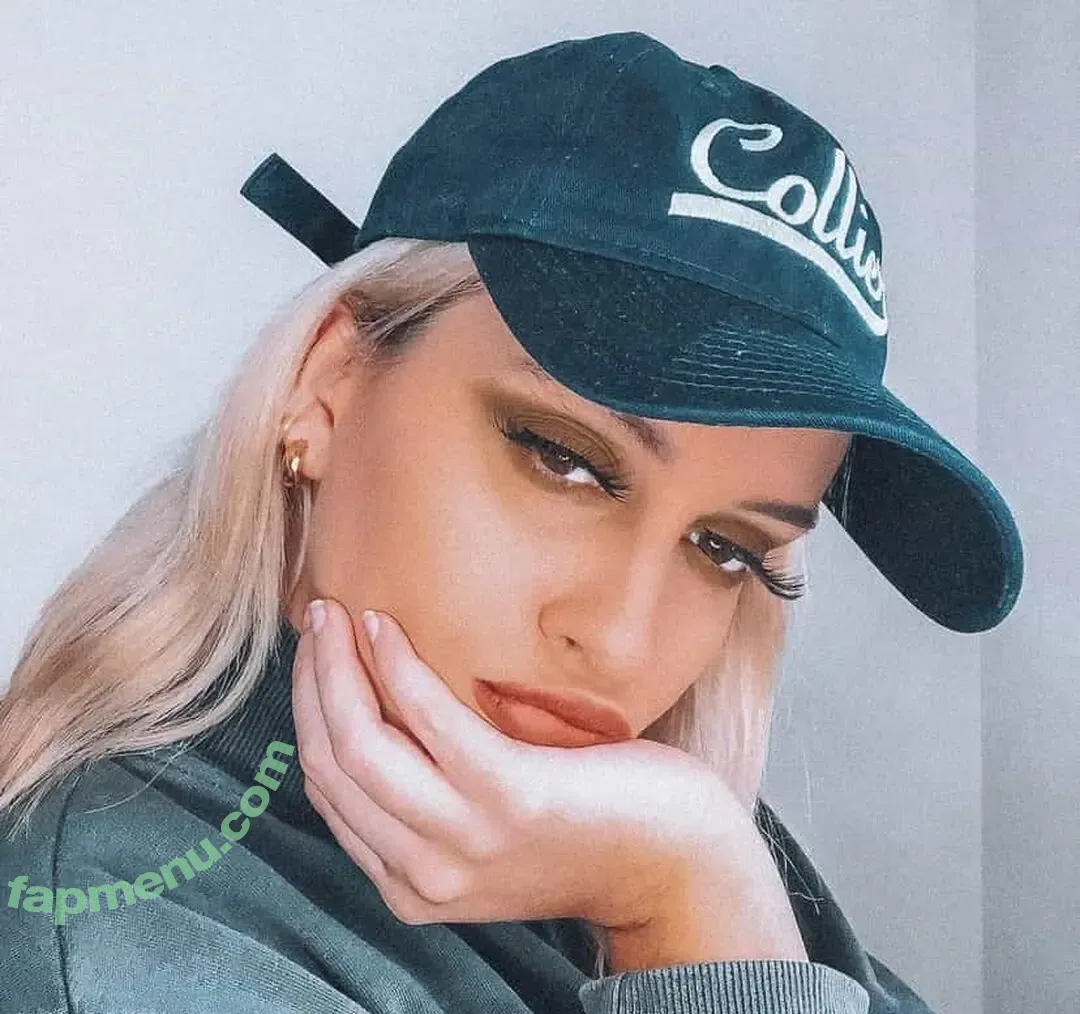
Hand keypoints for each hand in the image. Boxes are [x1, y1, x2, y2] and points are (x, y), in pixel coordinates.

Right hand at [291, 598, 783, 936]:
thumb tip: (377, 716)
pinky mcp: (508, 798)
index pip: (328, 789)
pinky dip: (396, 666)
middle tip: (318, 618)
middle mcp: (422, 875)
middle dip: (313, 681)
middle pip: (333, 763)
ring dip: (338, 667)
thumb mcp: (484, 832)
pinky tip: (385, 625)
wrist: (674, 863)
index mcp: (408, 884)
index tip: (314, 657)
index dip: (309, 714)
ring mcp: (462, 841)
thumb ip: (427, 800)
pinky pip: (428, 719)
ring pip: (361, 744)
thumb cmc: (584, 826)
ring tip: (338, 611)